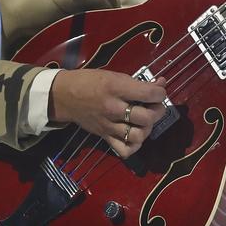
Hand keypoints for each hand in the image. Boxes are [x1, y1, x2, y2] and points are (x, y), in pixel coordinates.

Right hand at [48, 69, 167, 157]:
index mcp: (116, 87)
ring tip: (145, 120)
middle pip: (147, 117)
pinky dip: (134, 145)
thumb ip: (137, 82)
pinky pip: (125, 150)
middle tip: (155, 105)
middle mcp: (113, 108)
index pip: (149, 94)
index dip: (161, 92)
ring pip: (138, 135)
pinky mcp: (104, 136)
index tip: (159, 90)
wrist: (64, 95)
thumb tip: (160, 84)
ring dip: (148, 128)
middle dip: (158, 111)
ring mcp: (109, 125)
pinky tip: (135, 135)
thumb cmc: (89, 81)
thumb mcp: (113, 75)